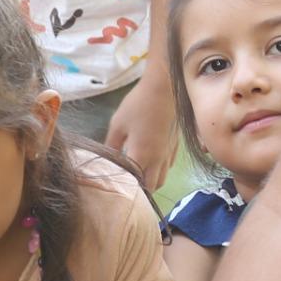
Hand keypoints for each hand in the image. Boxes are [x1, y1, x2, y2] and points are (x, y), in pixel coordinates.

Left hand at [106, 71, 176, 191]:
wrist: (164, 89)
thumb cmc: (138, 105)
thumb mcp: (117, 124)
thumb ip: (111, 146)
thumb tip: (106, 161)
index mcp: (141, 155)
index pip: (134, 183)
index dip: (126, 189)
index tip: (116, 190)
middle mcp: (157, 159)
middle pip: (151, 187)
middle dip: (140, 191)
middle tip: (127, 188)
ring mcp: (168, 154)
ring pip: (162, 179)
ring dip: (151, 183)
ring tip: (137, 178)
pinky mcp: (175, 147)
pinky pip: (168, 167)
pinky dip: (159, 171)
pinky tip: (150, 163)